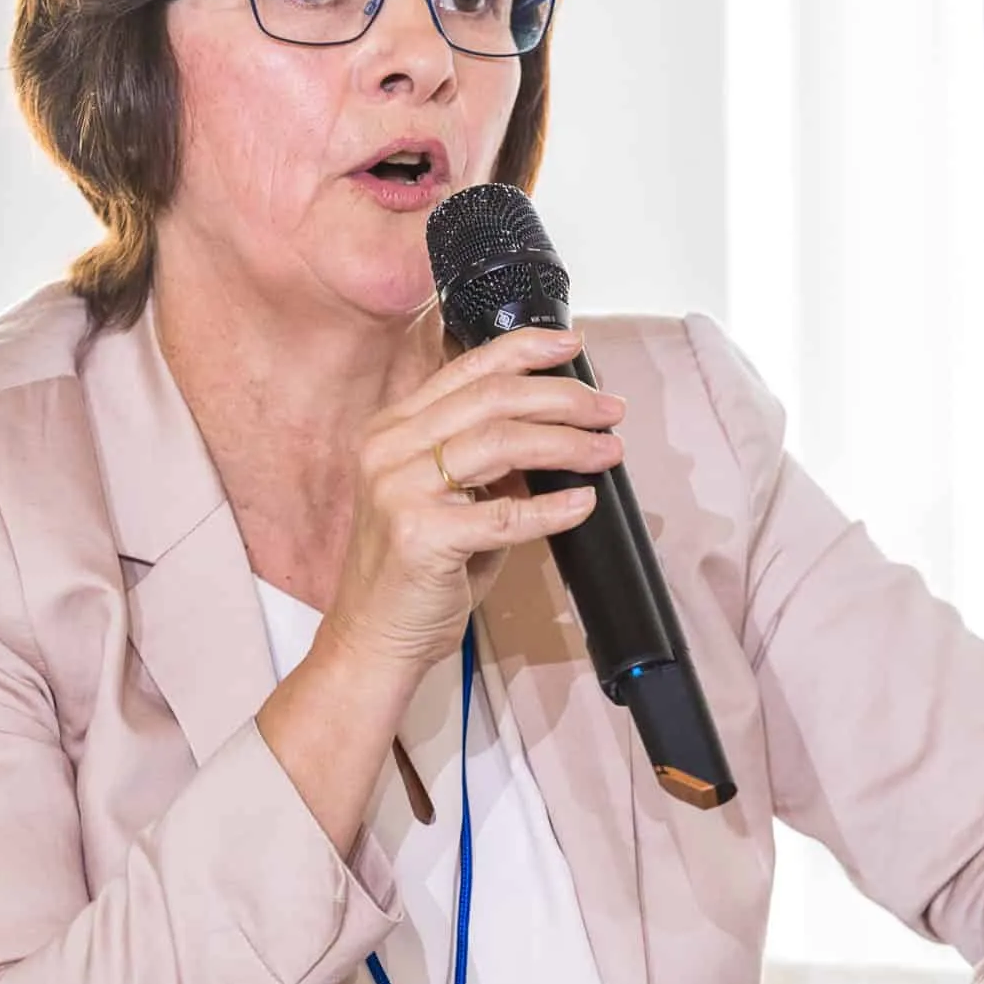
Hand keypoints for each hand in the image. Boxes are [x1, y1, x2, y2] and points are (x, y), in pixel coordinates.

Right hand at [317, 324, 622, 670]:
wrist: (373, 637)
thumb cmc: (417, 570)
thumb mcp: (450, 498)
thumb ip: (491, 461)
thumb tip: (560, 429)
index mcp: (393, 428)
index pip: (466, 370)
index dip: (524, 350)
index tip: (572, 346)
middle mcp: (389, 449)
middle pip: (492, 399)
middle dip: (563, 398)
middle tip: (610, 410)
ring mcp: (399, 490)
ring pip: (501, 442)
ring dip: (568, 443)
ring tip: (608, 450)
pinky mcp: (420, 537)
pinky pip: (504, 514)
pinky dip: (552, 508)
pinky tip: (583, 503)